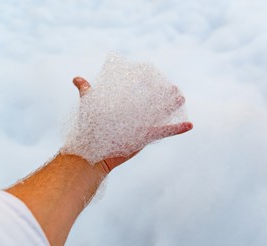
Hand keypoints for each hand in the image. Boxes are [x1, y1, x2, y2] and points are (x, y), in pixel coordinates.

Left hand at [72, 77, 192, 174]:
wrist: (92, 151)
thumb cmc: (90, 129)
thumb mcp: (90, 107)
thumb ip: (86, 92)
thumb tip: (76, 78)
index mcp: (124, 107)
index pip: (138, 93)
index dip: (147, 85)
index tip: (155, 74)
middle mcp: (134, 116)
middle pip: (152, 103)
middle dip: (163, 94)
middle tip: (174, 86)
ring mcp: (141, 126)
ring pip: (160, 114)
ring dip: (171, 106)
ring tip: (182, 97)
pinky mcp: (145, 137)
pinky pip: (164, 132)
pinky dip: (176, 129)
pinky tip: (190, 125)